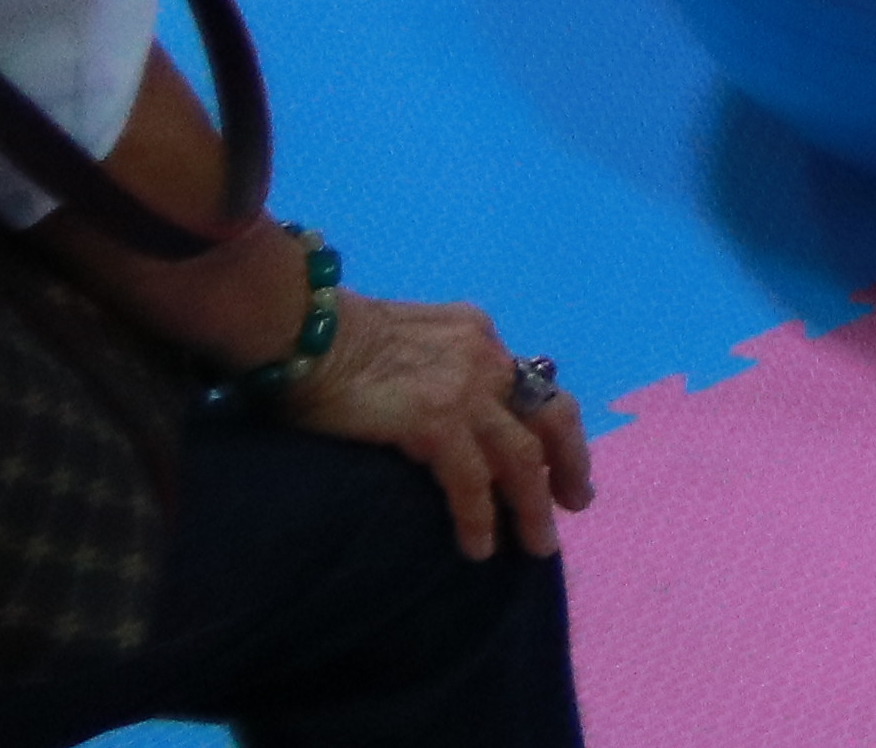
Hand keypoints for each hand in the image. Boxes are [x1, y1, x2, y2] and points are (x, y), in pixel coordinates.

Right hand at [290, 292, 594, 558]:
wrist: (299, 329)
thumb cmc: (328, 338)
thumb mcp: (405, 339)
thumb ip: (433, 365)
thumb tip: (435, 404)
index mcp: (476, 333)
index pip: (528, 381)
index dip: (547, 423)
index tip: (556, 457)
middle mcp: (485, 356)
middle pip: (551, 414)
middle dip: (570, 462)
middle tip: (576, 501)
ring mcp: (466, 389)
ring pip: (522, 457)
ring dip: (534, 506)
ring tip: (539, 546)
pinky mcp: (436, 421)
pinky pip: (471, 482)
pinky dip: (480, 518)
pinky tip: (479, 547)